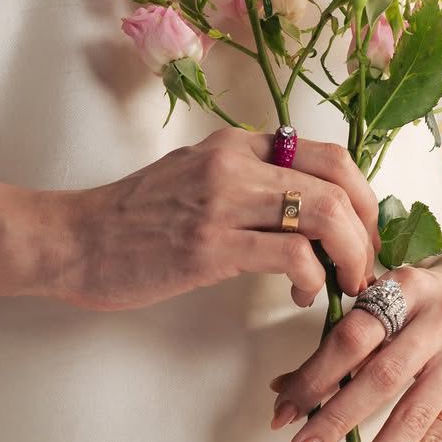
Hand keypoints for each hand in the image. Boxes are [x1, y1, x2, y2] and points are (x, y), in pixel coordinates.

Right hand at [49, 124, 380, 312]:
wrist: (73, 241)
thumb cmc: (128, 224)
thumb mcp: (192, 181)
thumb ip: (241, 184)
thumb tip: (293, 211)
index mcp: (236, 146)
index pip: (328, 155)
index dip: (363, 197)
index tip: (365, 235)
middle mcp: (235, 163)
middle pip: (337, 182)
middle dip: (367, 231)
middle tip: (365, 268)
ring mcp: (223, 202)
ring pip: (323, 214)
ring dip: (349, 256)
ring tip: (343, 285)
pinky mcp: (210, 246)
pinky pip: (290, 255)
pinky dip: (312, 279)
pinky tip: (302, 296)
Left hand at [268, 251, 441, 441]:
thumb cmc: (425, 302)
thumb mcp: (385, 304)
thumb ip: (338, 343)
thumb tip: (283, 389)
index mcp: (407, 292)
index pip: (354, 337)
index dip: (316, 376)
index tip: (283, 414)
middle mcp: (440, 324)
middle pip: (383, 379)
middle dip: (337, 422)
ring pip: (414, 418)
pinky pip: (437, 441)